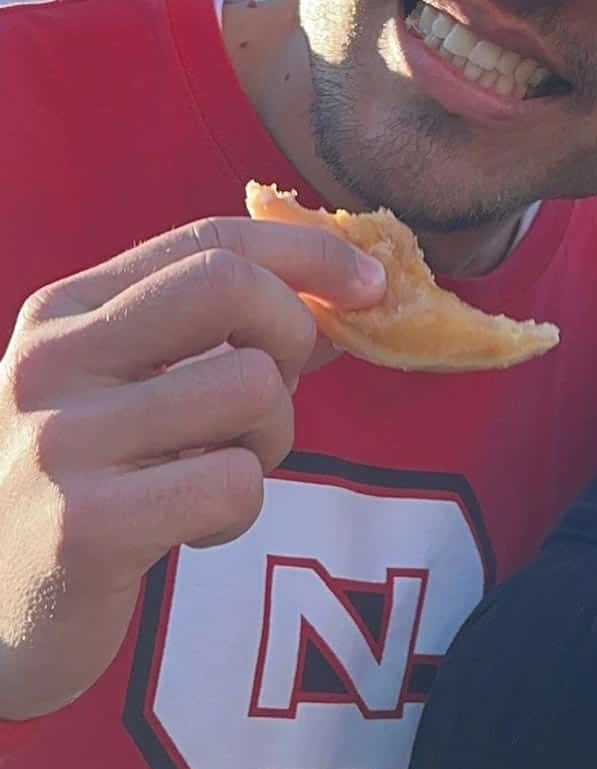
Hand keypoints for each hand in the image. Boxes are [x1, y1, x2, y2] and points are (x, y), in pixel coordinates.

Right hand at [0, 218, 384, 721]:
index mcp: (67, 310)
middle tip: (274, 395)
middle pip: (229, 286)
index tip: (372, 284)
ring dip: (270, 438)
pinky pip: (235, 484)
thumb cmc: (84, 483)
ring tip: (220, 472)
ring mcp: (64, 440)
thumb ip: (222, 334)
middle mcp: (54, 360)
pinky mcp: (87, 526)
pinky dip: (239, 509)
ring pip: (250, 388)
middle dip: (292, 331)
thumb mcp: (133, 386)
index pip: (209, 239)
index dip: (308, 252)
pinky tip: (190, 529)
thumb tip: (348, 295)